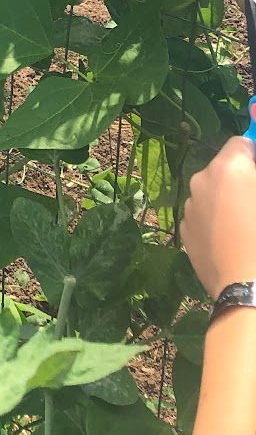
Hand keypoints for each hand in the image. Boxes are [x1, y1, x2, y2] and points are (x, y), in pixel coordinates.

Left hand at [183, 136, 255, 297]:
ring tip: (248, 229)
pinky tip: (234, 243)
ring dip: (228, 201)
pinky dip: (217, 222)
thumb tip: (252, 173)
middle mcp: (201, 180)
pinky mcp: (185, 232)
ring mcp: (190, 207)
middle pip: (226, 168)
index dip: (255, 156)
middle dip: (242, 180)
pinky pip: (204, 216)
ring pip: (212, 193)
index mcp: (228, 168)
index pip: (242, 143)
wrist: (249, 291)